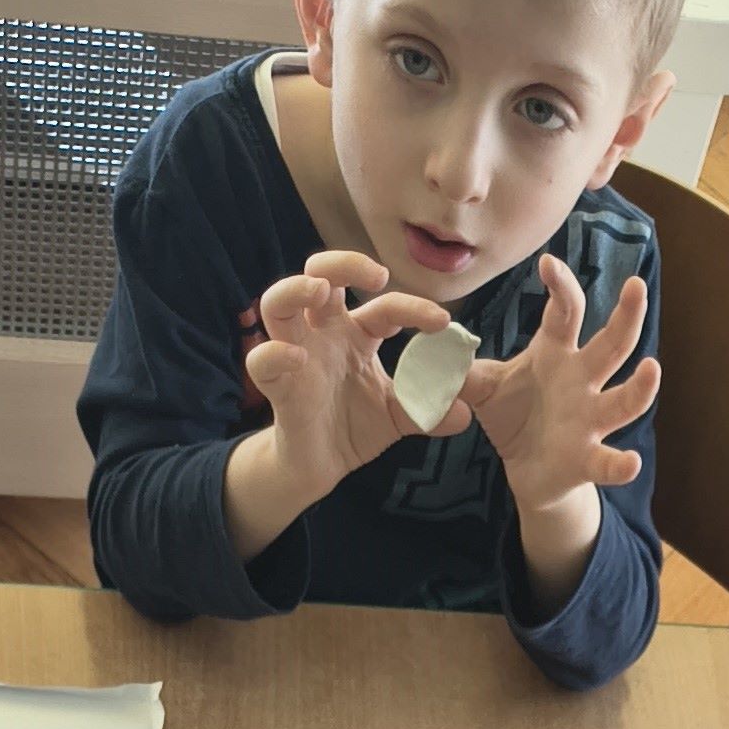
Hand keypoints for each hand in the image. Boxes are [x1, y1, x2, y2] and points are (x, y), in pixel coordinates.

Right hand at [246, 251, 456, 500]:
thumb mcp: (398, 417)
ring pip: (277, 303)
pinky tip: (297, 359)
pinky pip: (262, 361)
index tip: (442, 322)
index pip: (384, 306)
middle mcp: (323, 334)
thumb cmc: (354, 427)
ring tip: (319, 291)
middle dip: (343, 262)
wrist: (320, 466)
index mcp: (355, 334)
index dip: (412, 308)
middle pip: (320, 274)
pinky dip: (275, 354)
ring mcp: (295, 354)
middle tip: (376, 275)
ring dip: (296, 289)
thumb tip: (466, 411)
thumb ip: (428, 410)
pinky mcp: (276, 385)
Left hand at [462, 257, 659, 510]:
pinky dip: (620, 464)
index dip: (560, 285)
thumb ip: (459, 366)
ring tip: (651, 369)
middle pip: (612, 343)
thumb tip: (427, 344)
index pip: (565, 311)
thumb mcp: (482, 387)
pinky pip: (608, 461)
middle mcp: (583, 381)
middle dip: (627, 316)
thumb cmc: (513, 415)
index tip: (547, 264)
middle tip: (637, 285)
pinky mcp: (589, 458)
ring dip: (640, 387)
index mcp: (558, 353)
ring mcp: (591, 420)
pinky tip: (631, 463)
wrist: (529, 470)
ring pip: (623, 400)